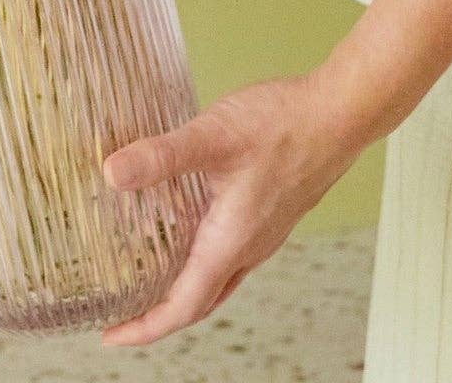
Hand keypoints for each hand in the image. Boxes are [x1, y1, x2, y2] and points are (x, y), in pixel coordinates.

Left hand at [94, 60, 380, 347]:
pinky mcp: (272, 212)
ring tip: (148, 274)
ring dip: (183, 286)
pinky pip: (232, 252)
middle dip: (160, 315)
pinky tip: (188, 224)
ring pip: (218, 277)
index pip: (184, 306)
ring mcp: (265, 232)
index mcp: (232, 242)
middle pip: (201, 301)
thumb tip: (110, 173)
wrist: (340, 113)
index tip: (112, 337)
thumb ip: (161, 155)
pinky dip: (203, 257)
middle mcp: (250, 247)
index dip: (146, 327)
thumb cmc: (283, 125)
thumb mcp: (212, 137)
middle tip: (123, 315)